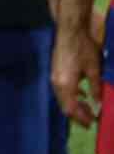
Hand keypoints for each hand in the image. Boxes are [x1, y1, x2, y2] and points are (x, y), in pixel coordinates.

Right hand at [52, 11, 103, 127]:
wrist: (70, 29)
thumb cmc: (83, 48)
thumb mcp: (94, 69)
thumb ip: (96, 89)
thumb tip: (98, 104)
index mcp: (66, 84)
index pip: (72, 109)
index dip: (82, 119)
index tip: (93, 123)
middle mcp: (57, 83)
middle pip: (65, 106)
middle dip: (78, 115)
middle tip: (91, 119)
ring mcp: (54, 76)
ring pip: (62, 98)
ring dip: (74, 105)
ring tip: (88, 108)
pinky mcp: (55, 71)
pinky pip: (61, 90)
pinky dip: (70, 96)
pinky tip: (82, 94)